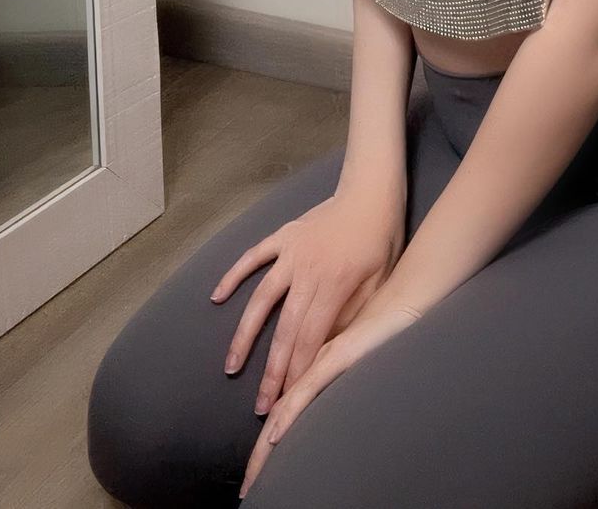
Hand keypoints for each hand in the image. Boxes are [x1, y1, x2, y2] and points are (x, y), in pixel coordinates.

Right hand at [210, 182, 405, 417]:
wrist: (371, 192)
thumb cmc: (382, 239)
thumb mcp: (379, 281)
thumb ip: (353, 314)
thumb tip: (331, 351)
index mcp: (335, 285)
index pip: (311, 339)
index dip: (297, 372)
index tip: (287, 401)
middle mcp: (308, 271)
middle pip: (285, 329)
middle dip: (272, 371)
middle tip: (260, 404)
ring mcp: (292, 252)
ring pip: (262, 299)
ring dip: (245, 335)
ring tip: (231, 365)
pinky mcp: (284, 236)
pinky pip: (253, 257)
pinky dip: (234, 275)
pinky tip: (216, 298)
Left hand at [237, 297, 422, 498]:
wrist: (398, 300)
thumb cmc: (380, 326)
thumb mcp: (355, 357)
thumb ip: (337, 376)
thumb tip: (328, 402)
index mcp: (311, 369)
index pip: (284, 411)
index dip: (267, 443)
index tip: (257, 472)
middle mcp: (309, 366)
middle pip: (277, 416)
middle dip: (260, 456)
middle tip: (247, 489)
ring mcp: (322, 361)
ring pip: (285, 408)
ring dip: (266, 447)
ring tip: (254, 477)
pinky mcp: (337, 356)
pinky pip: (307, 390)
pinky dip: (289, 415)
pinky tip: (275, 435)